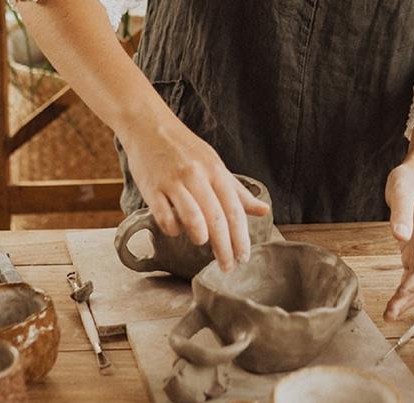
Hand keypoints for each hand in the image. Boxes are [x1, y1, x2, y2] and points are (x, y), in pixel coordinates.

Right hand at [119, 110, 269, 271]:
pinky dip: (173, 229)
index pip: (234, 211)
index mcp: (216, 172)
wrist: (149, 125)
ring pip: (192, 218)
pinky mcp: (152, 188)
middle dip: (224, 248)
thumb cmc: (185, 149)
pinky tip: (176, 230)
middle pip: (216, 219)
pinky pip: (165, 216)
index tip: (243, 258)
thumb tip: (264, 211)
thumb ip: (238, 191)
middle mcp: (197, 176)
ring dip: (200, 236)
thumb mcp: (215, 165)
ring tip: (202, 242)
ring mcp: (174, 182)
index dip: (241, 238)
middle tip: (227, 267)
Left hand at [383, 163, 413, 320]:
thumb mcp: (403, 190)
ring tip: (390, 315)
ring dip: (407, 299)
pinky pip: (412, 276)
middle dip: (411, 296)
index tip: (404, 292)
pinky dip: (404, 291)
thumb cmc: (410, 181)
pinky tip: (394, 303)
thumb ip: (401, 213)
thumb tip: (400, 235)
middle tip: (391, 313)